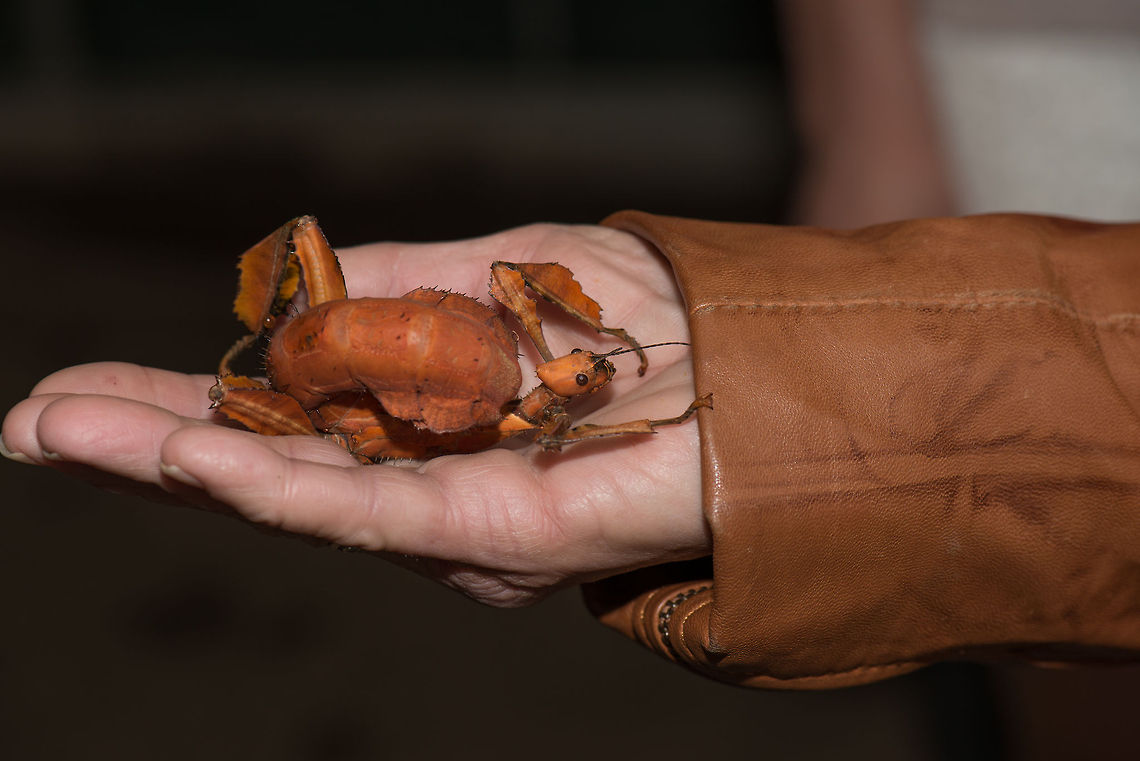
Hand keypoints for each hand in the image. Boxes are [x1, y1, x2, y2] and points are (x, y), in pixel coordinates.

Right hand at [2, 224, 707, 605]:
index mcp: (417, 419)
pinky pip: (373, 513)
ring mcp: (451, 517)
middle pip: (265, 473)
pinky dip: (282, 486)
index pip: (277, 422)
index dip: (180, 407)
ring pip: (296, 500)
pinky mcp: (495, 534)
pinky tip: (195, 459)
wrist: (756, 363)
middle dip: (145, 447)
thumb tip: (284, 298)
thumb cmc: (641, 315)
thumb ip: (389, 288)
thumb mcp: (494, 271)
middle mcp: (422, 480)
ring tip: (69, 429)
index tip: (79, 392)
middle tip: (32, 421)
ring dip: (178, 464)